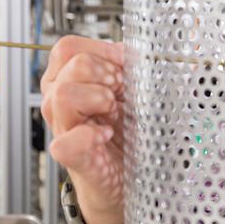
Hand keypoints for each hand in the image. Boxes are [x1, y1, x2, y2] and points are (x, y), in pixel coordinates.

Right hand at [40, 35, 124, 223]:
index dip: (103, 51)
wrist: (132, 176)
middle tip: (122, 93)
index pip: (70, 47)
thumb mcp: (138, 91)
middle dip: (107, 73)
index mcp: (73, 79)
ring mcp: (64, 127)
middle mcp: (62, 99)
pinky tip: (106, 135)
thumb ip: (142, 69)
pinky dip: (89, 137)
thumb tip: (162, 53)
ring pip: (63, 94)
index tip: (125, 67)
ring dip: (99, 98)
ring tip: (115, 114)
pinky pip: (66, 142)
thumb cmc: (132, 130)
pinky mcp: (72, 157)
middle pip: (72, 62)